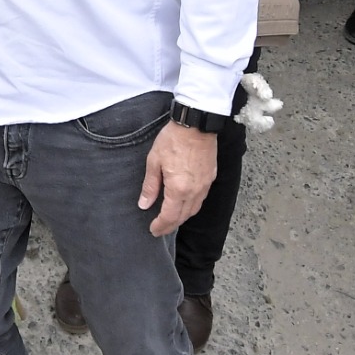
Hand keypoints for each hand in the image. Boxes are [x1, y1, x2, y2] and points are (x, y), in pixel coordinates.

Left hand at [139, 120, 217, 236]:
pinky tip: (185, 204)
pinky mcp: (210, 177)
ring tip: (171, 220)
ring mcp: (204, 185)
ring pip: (194, 209)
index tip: (153, 230)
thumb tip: (144, 204)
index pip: (169, 216)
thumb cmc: (173, 140)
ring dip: (182, 217)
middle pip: (183, 217)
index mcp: (178, 189)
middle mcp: (194, 191)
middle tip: (160, 229)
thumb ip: (150, 186)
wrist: (196, 124)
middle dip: (171, 226)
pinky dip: (192, 206)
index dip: (161, 226)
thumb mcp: (154, 161)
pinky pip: (201, 199)